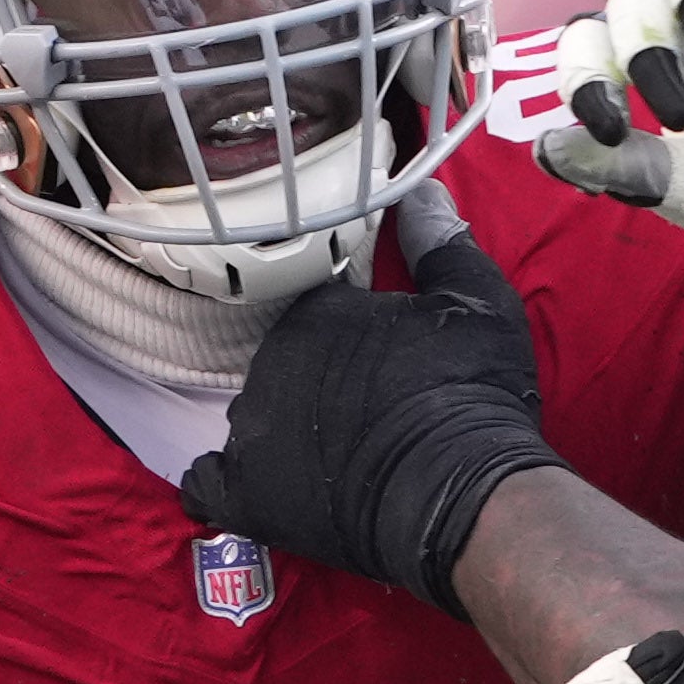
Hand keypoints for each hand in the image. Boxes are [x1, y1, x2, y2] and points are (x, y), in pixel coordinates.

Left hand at [180, 186, 560, 616]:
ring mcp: (252, 430)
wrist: (460, 493)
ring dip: (285, 428)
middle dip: (320, 382)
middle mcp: (271, 360)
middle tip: (371, 410)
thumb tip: (420, 189)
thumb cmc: (473, 392)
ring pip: (253, 416)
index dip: (353, 335)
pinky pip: (207, 484)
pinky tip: (256, 485)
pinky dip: (225, 483)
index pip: (317, 309)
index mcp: (316, 310)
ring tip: (337, 455)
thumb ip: (440, 241)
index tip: (386, 358)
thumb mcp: (477, 301)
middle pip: (284, 363)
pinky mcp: (247, 494)